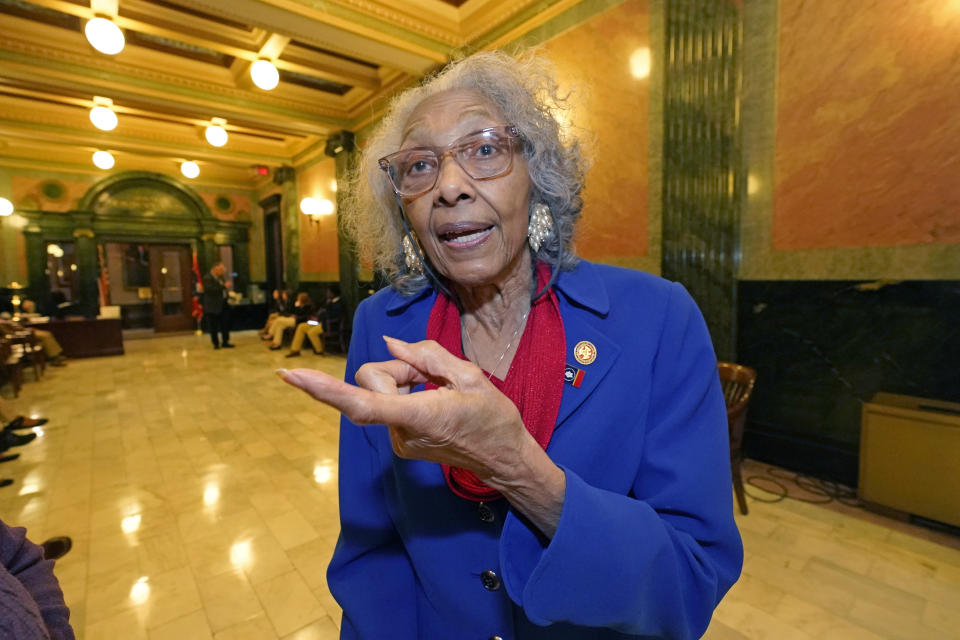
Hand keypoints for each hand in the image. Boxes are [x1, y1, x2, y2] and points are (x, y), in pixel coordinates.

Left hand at [280, 337, 530, 479]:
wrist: (505, 460)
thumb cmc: (493, 418)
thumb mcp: (470, 376)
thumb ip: (426, 356)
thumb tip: (390, 343)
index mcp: (420, 414)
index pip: (363, 403)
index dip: (325, 390)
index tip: (293, 377)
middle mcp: (401, 432)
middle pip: (372, 382)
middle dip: (396, 369)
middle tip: (434, 376)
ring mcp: (398, 441)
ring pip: (380, 392)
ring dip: (404, 382)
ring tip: (439, 392)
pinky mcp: (400, 443)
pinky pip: (388, 404)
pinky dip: (406, 394)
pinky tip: (433, 403)